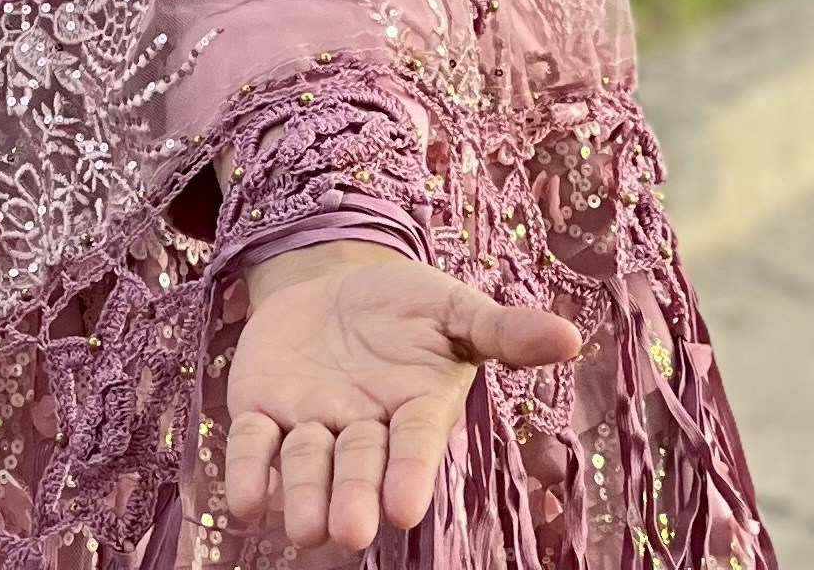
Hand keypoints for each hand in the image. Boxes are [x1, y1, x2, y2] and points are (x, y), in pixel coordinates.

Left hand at [222, 240, 583, 556]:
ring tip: (303, 529)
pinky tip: (243, 501)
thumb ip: (502, 330)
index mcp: (417, 409)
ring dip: (303, 495)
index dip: (409, 475)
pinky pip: (253, 443)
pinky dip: (248, 469)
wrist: (330, 281)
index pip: (414, 446)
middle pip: (359, 468)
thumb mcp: (451, 305)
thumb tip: (570, 337)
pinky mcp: (262, 410)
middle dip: (354, 500)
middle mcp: (365, 429)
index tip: (403, 508)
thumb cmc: (403, 304)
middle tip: (349, 533)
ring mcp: (312, 424)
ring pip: (306, 465)